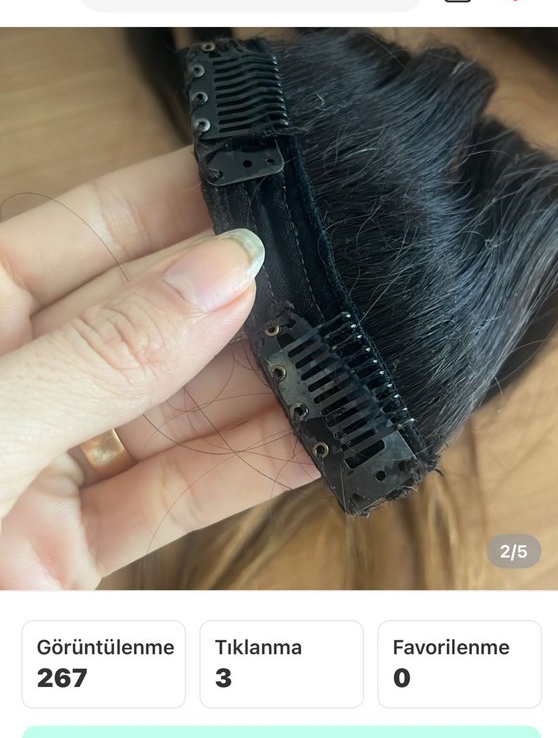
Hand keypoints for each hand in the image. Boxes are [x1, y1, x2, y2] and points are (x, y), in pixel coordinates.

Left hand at [0, 148, 316, 588]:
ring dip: (258, 389)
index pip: (82, 234)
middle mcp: (9, 386)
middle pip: (142, 325)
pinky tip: (313, 438)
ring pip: (168, 416)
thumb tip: (215, 280)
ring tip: (344, 353)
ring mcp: (38, 472)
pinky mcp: (67, 553)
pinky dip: (243, 473)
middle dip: (236, 303)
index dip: (172, 205)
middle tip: (332, 278)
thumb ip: (99, 359)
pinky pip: (169, 501)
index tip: (265, 184)